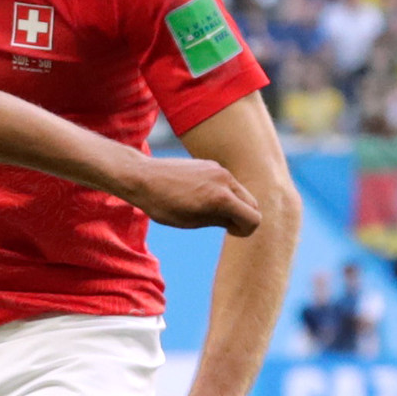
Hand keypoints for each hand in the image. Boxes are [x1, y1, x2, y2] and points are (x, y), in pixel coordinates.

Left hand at [122, 156, 260, 235]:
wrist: (143, 177)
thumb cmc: (163, 205)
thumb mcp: (191, 221)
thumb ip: (220, 221)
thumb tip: (238, 223)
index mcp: (221, 198)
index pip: (253, 218)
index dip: (245, 231)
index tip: (229, 232)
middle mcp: (225, 180)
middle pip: (253, 204)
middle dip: (243, 217)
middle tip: (223, 225)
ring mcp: (219, 169)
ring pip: (241, 192)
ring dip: (234, 204)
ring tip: (209, 211)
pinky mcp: (212, 164)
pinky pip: (228, 182)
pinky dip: (224, 192)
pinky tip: (201, 196)